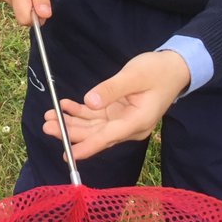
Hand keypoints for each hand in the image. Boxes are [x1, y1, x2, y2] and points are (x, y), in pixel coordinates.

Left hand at [44, 50, 190, 159]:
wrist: (175, 68)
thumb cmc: (158, 71)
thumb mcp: (134, 76)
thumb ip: (111, 89)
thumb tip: (89, 101)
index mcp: (137, 122)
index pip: (107, 138)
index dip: (86, 146)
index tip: (68, 154)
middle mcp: (129, 126)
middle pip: (96, 134)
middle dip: (70, 132)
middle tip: (46, 126)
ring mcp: (123, 120)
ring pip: (93, 126)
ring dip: (71, 123)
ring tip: (48, 117)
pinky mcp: (118, 112)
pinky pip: (96, 116)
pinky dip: (80, 111)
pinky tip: (64, 106)